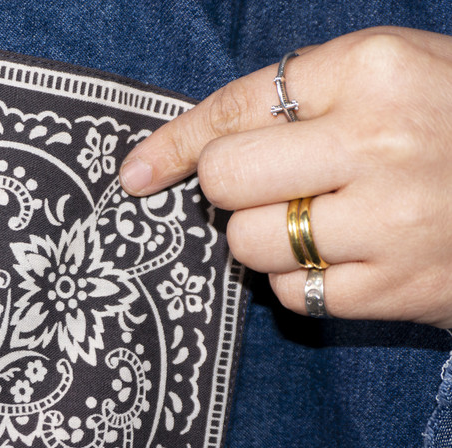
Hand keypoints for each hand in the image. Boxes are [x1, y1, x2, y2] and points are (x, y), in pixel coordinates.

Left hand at [119, 27, 451, 327]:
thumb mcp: (388, 76)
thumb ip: (297, 99)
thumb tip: (193, 146)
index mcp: (371, 69)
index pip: (234, 109)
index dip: (174, 143)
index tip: (137, 173)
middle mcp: (377, 142)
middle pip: (225, 180)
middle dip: (227, 189)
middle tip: (265, 187)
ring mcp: (389, 221)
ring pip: (247, 242)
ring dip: (261, 237)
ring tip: (316, 221)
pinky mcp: (396, 288)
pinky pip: (290, 293)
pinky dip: (298, 279)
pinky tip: (343, 257)